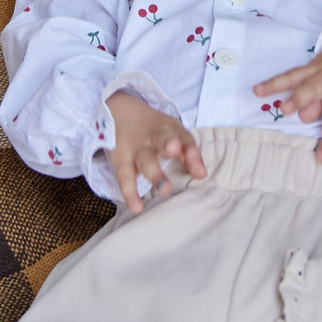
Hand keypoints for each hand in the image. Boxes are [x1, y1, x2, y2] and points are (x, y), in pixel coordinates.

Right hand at [106, 90, 206, 213]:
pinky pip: (125, 177)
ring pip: (145, 160)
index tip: (200, 172)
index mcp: (170, 130)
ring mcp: (136, 149)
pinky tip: (137, 207)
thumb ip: (187, 152)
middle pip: (162, 139)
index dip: (192, 154)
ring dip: (155, 173)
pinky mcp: (120, 160)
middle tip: (176, 153)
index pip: (184, 139)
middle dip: (169, 146)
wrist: (119, 114)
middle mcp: (154, 137)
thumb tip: (202, 174)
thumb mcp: (172, 133)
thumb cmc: (154, 131)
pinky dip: (130, 193)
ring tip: (165, 190)